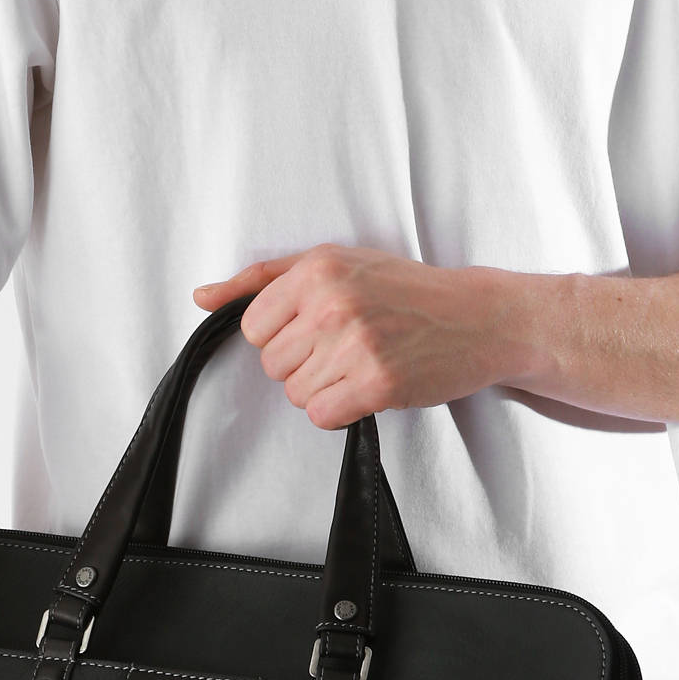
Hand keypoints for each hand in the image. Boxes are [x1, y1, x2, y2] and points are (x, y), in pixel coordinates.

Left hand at [193, 244, 518, 427]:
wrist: (477, 317)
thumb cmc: (405, 290)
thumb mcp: (334, 263)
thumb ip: (262, 279)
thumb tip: (202, 297)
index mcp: (316, 268)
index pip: (254, 328)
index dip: (284, 335)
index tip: (320, 327)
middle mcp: (332, 303)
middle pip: (272, 365)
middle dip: (304, 364)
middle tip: (348, 346)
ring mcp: (355, 344)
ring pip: (296, 394)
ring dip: (325, 389)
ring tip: (363, 363)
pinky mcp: (377, 384)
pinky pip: (322, 416)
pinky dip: (341, 411)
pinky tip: (368, 387)